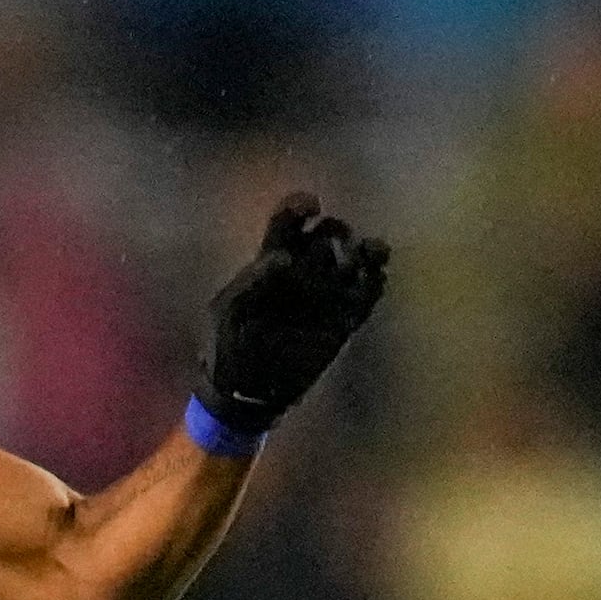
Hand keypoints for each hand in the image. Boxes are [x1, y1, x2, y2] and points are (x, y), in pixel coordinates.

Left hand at [198, 194, 389, 437]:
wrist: (244, 393)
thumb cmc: (226, 348)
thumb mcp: (228, 311)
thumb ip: (252, 281)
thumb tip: (284, 255)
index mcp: (271, 262)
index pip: (289, 221)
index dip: (302, 206)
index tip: (314, 206)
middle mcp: (302, 272)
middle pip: (329, 235)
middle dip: (337, 232)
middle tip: (337, 245)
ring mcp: (324, 297)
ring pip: (355, 261)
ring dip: (368, 251)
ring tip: (373, 253)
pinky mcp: (342, 324)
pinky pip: (367, 297)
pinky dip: (375, 284)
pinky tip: (374, 281)